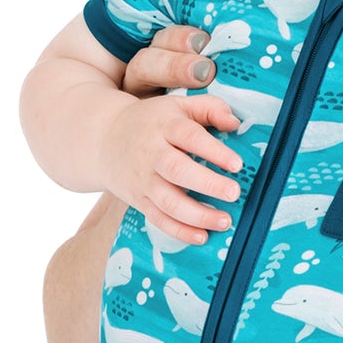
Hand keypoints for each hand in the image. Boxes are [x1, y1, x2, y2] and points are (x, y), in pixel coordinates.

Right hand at [99, 25, 244, 246]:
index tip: (237, 164)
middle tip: (234, 193)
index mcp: (164, 126)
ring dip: (197, 214)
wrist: (105, 139)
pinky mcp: (138, 199)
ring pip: (168, 201)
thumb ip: (209, 108)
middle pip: (177, 170)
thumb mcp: (178, 105)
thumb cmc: (153, 122)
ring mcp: (143, 179)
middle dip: (207, 184)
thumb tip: (235, 123)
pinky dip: (179, 231)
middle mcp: (151, 153)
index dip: (213, 151)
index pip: (189, 136)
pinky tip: (201, 236)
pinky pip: (158, 219)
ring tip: (225, 221)